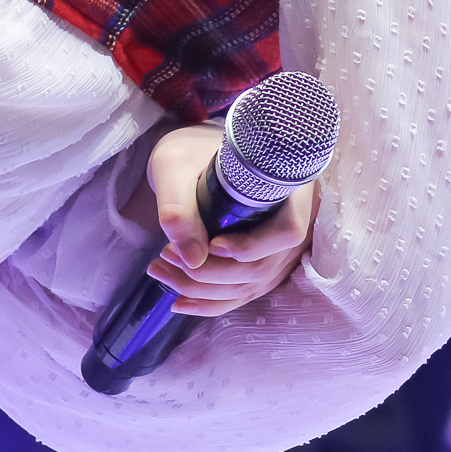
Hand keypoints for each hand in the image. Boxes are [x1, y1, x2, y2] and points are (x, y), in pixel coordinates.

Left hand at [122, 120, 318, 317]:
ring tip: (160, 272)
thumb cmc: (187, 149)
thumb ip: (179, 206)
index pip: (287, 232)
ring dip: (203, 289)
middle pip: (262, 266)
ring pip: (249, 284)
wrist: (191, 151)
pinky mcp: (256, 262)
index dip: (253, 246)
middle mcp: (289, 220)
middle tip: (165, 256)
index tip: (213, 245)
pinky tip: (178, 302)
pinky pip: (241, 291)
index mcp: (286, 187)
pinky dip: (211, 302)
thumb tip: (193, 259)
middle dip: (211, 272)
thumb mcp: (175, 164)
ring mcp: (275, 248)